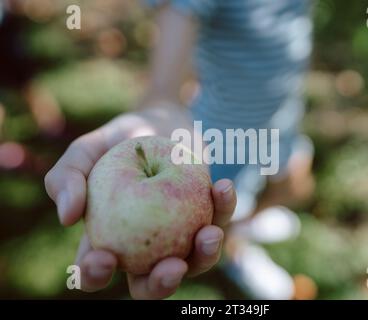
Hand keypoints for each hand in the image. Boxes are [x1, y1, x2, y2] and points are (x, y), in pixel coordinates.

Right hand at [45, 106, 235, 298]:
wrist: (162, 122)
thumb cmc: (121, 140)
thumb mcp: (87, 149)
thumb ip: (66, 176)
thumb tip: (67, 217)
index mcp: (110, 238)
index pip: (97, 270)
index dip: (96, 274)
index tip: (105, 257)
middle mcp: (146, 246)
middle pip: (150, 284)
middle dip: (160, 285)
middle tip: (172, 267)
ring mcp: (180, 235)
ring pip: (194, 263)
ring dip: (205, 256)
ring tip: (209, 233)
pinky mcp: (208, 216)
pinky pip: (219, 221)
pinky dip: (224, 208)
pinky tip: (222, 187)